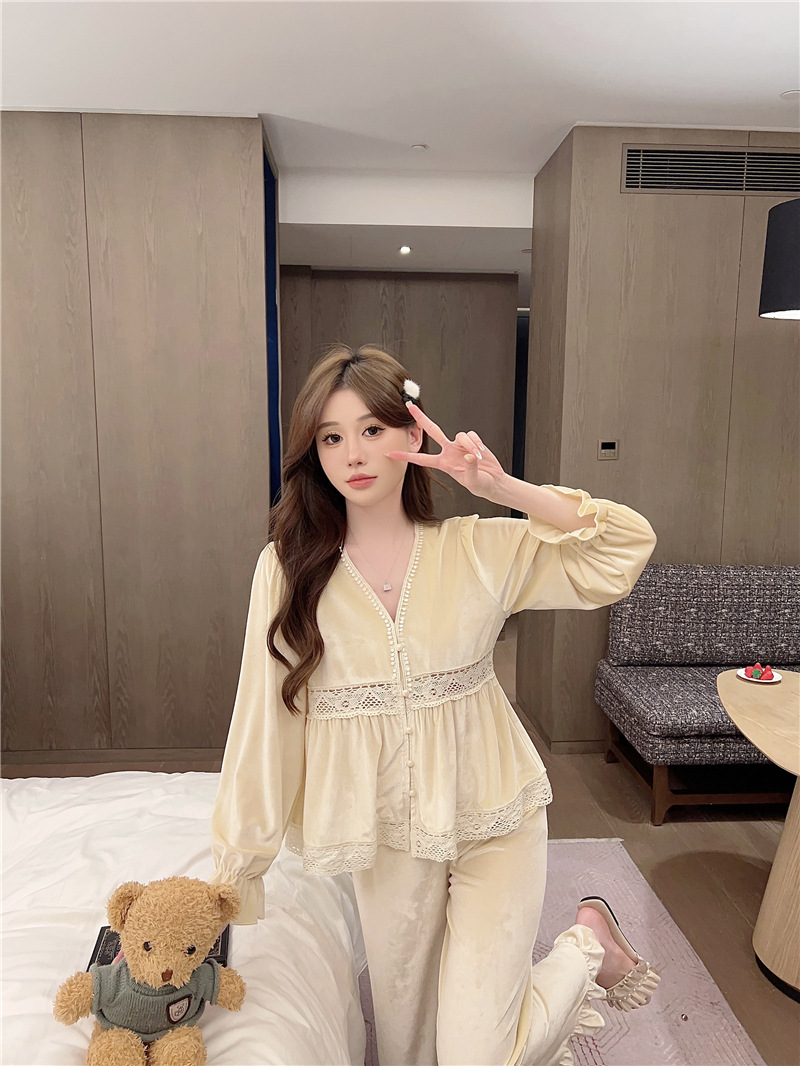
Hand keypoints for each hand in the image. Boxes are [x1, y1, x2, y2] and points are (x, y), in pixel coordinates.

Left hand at [385, 403, 506, 499]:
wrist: (494, 481)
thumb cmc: (481, 484)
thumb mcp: (473, 482)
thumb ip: (470, 469)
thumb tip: (469, 456)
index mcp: (443, 463)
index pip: (421, 459)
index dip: (405, 456)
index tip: (390, 453)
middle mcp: (449, 451)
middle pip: (433, 430)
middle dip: (421, 418)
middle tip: (409, 406)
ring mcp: (459, 445)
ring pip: (460, 435)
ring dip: (471, 446)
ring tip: (478, 457)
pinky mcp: (472, 441)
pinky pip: (472, 435)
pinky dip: (477, 443)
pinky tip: (481, 452)